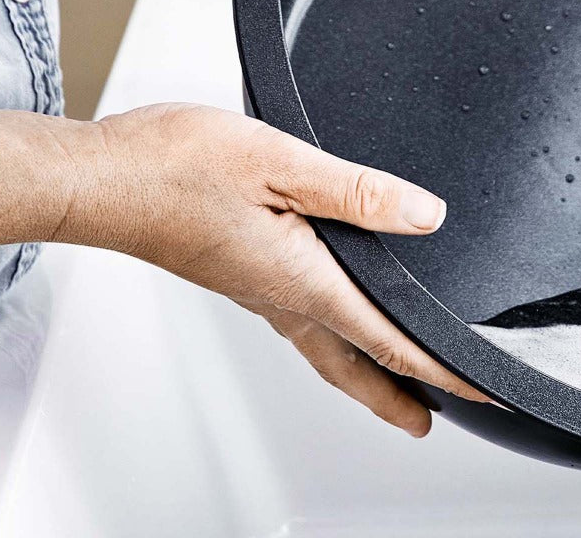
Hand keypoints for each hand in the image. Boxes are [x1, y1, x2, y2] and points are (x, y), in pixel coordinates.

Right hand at [65, 103, 487, 435]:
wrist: (102, 177)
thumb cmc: (175, 168)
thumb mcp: (280, 163)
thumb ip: (357, 191)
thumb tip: (424, 215)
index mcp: (300, 279)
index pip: (387, 340)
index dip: (440, 369)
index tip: (479, 390)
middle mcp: (279, 295)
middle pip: (353, 365)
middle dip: (399, 396)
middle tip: (435, 417)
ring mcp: (255, 287)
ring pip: (324, 345)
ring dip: (366, 369)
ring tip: (394, 381)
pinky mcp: (237, 270)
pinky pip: (298, 318)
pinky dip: (331, 334)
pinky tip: (331, 315)